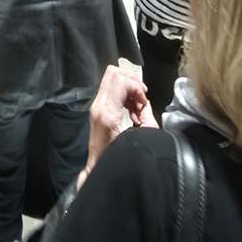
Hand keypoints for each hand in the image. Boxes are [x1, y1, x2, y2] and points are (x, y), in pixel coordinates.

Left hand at [79, 65, 157, 187]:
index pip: (121, 81)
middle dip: (132, 80)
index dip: (137, 87)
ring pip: (111, 78)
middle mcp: (98, 106)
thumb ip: (146, 116)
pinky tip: (131, 108)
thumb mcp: (140, 137)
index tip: (143, 101)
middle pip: (113, 73)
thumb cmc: (117, 157)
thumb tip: (145, 103)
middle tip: (141, 96)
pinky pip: (110, 89)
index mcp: (107, 112)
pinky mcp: (97, 109)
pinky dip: (123, 93)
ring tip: (137, 104)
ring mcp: (95, 106)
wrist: (99, 168)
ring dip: (128, 87)